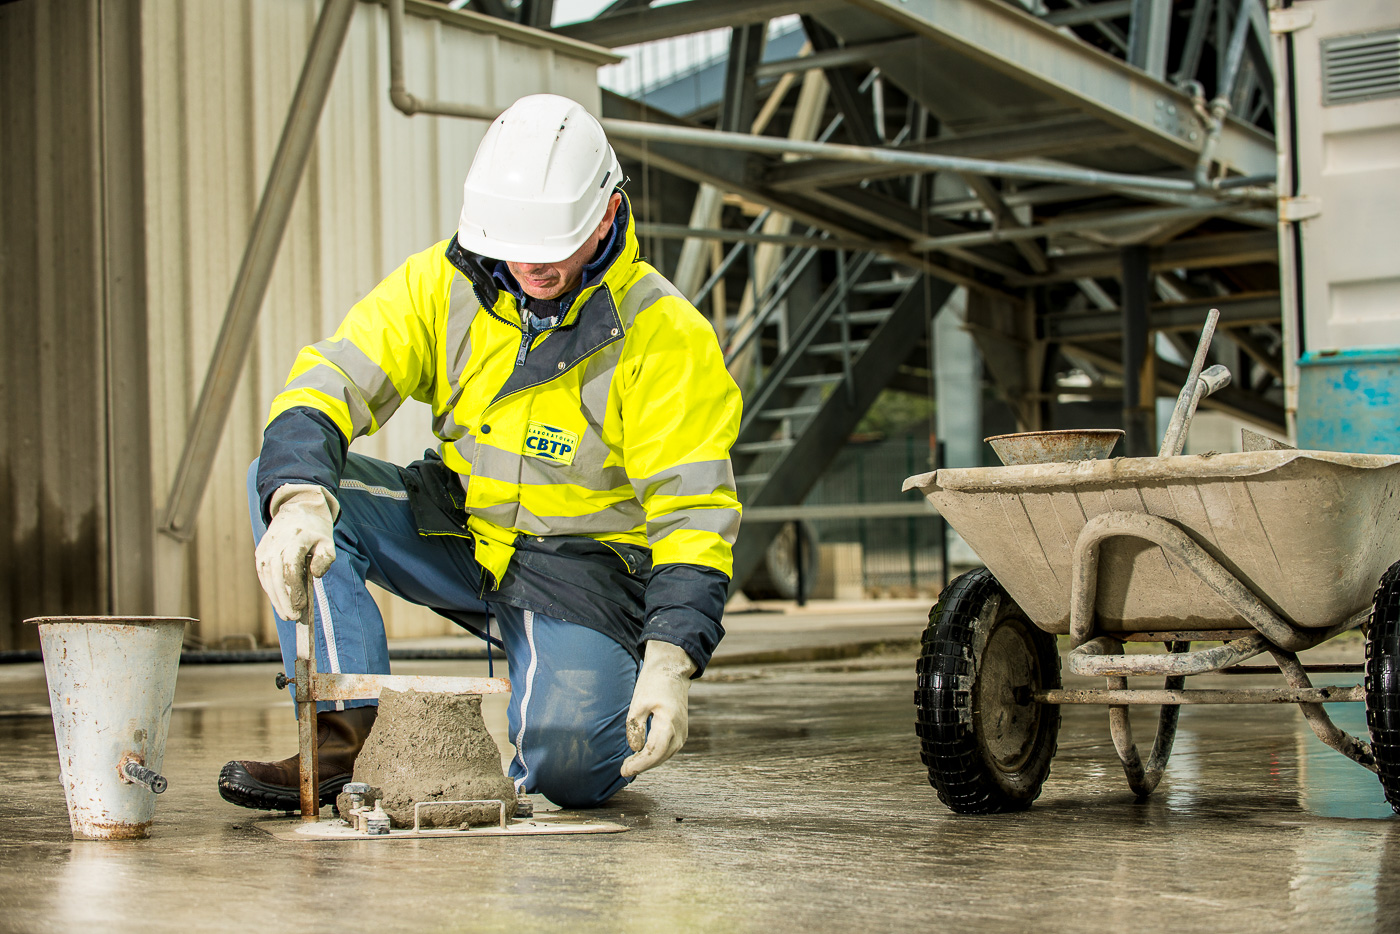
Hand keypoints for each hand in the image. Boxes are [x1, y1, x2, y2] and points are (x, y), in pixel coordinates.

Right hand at [254, 484, 337, 621]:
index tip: (300, 607)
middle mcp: (276, 544)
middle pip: (276, 576)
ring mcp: (265, 548)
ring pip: (267, 578)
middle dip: (284, 599)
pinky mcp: (260, 553)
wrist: (296, 510)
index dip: (294, 590)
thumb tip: (315, 575)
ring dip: (275, 598)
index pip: (291, 568)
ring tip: (286, 614)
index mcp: (295, 539)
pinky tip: (278, 602)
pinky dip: (270, 590)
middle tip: (292, 617)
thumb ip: (325, 558)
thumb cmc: (316, 531)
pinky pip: (263, 574)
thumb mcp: (328, 541)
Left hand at [621, 640, 696, 777]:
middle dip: (641, 765)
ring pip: (665, 755)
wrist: (672, 671)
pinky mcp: (681, 731)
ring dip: (648, 762)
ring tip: (630, 765)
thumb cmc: (653, 684)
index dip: (638, 764)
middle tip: (623, 769)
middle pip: (660, 757)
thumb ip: (635, 726)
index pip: (653, 752)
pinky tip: (642, 756)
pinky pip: (668, 749)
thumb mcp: (638, 702)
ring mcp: (682, 732)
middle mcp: (679, 731)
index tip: (624, 770)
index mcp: (668, 722)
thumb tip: (635, 748)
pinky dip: (655, 755)